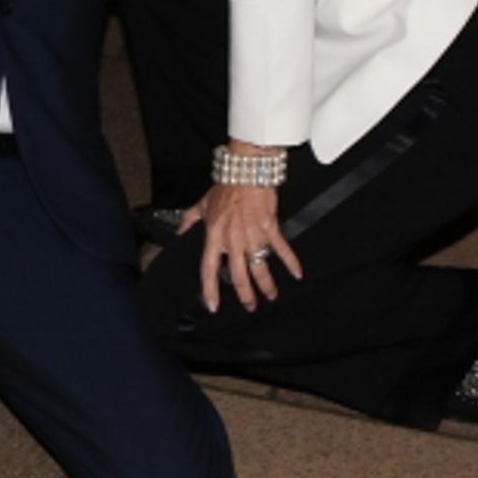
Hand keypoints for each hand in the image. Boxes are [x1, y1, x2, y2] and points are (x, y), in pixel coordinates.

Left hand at [179, 181, 302, 313]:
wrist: (245, 171)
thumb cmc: (225, 187)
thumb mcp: (202, 204)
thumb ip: (190, 220)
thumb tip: (180, 232)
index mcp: (214, 236)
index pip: (208, 269)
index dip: (210, 289)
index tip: (212, 306)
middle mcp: (232, 240)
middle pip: (238, 276)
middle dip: (245, 295)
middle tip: (251, 306)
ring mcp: (252, 235)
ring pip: (259, 268)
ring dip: (267, 285)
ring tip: (271, 296)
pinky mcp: (269, 227)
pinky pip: (281, 249)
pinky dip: (291, 262)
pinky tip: (297, 274)